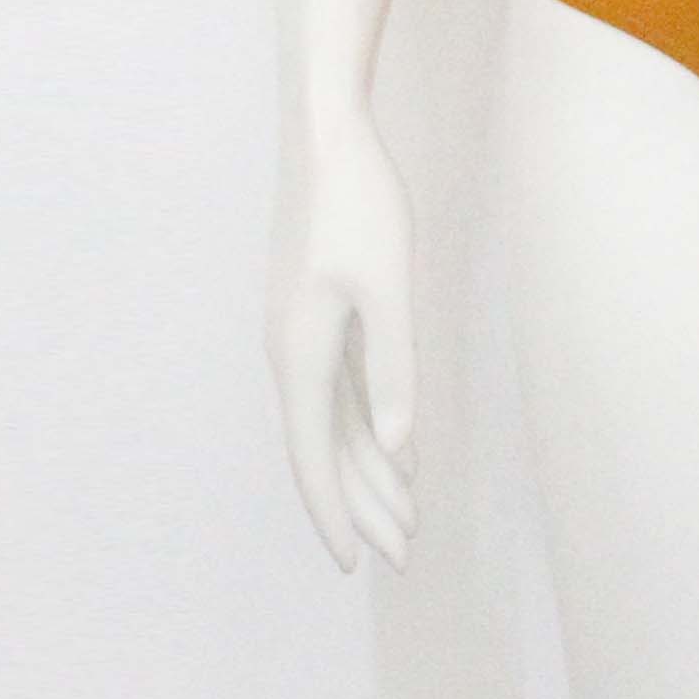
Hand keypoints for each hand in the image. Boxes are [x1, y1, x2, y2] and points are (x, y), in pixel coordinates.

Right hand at [267, 116, 418, 574]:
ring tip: (407, 517)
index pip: (314, 456)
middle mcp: (291, 353)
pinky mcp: (319, 314)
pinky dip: (367, 427)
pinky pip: (341, 391)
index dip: (336, 513)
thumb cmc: (358, 202)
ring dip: (369, 473)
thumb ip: (393, 365)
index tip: (357, 563)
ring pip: (334, 424)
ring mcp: (302, 335)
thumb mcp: (388, 285)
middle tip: (405, 557)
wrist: (325, 135)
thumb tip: (397, 444)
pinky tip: (395, 449)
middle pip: (325, 451)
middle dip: (364, 507)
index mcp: (300, 353)